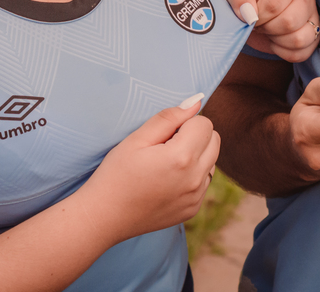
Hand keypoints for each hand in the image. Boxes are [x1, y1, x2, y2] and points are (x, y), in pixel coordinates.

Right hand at [78, 96, 219, 243]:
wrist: (105, 216)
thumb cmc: (116, 174)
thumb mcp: (136, 139)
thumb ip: (168, 118)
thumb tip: (195, 103)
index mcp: (182, 158)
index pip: (204, 123)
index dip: (184, 122)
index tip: (164, 134)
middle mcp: (195, 179)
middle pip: (214, 140)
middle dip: (195, 135)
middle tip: (166, 144)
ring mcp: (196, 197)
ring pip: (211, 161)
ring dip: (196, 155)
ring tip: (166, 163)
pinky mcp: (193, 209)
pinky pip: (204, 182)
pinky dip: (192, 175)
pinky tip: (167, 180)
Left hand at [228, 0, 319, 61]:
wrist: (259, 7)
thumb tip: (249, 15)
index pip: (274, 4)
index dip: (258, 16)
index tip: (251, 16)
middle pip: (289, 22)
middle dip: (268, 28)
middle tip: (259, 24)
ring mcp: (314, 16)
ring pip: (299, 39)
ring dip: (277, 40)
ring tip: (269, 31)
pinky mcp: (315, 36)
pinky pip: (302, 53)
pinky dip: (284, 52)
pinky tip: (276, 41)